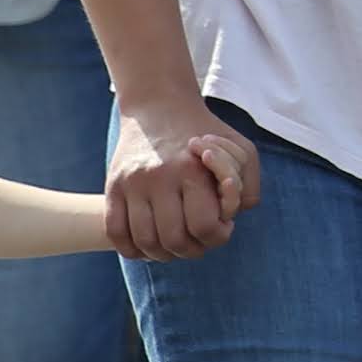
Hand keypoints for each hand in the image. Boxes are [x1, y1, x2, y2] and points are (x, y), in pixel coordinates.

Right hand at [104, 102, 259, 260]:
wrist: (159, 106)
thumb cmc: (206, 134)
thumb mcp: (240, 149)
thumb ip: (249, 186)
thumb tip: (232, 218)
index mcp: (191, 169)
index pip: (204, 226)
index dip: (218, 236)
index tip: (222, 226)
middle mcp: (158, 177)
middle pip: (174, 240)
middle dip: (193, 249)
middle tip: (200, 239)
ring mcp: (131, 184)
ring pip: (145, 242)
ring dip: (165, 254)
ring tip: (177, 243)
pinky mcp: (112, 187)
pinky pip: (116, 234)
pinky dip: (134, 250)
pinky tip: (150, 244)